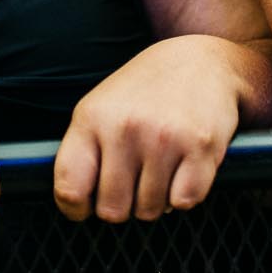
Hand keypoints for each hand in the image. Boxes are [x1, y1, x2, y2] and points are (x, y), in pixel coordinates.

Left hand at [53, 36, 241, 221]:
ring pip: (149, 212)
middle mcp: (124, 127)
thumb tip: (78, 208)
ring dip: (156, 198)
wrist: (202, 60)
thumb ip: (84, 154)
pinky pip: (183, 203)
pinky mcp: (200, 146)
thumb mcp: (101, 108)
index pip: (69, 188)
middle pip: (111, 211)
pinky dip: (185, 193)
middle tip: (135, 178)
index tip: (88, 202)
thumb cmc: (146, 92)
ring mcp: (163, 137)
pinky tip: (184, 165)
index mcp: (91, 118)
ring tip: (162, 163)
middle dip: (123, 204)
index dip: (76, 207)